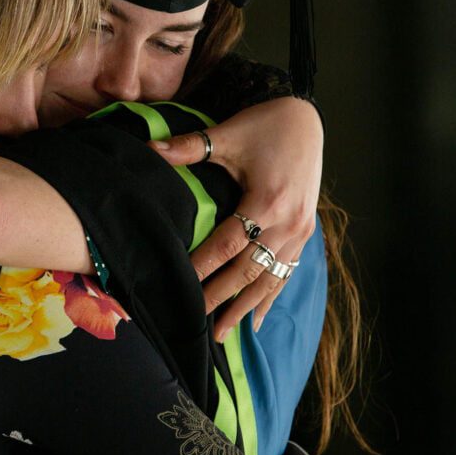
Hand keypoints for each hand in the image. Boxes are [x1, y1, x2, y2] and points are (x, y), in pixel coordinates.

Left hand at [149, 97, 322, 342]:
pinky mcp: (304, 233)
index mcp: (268, 201)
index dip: (203, 267)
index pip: (228, 244)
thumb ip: (189, 147)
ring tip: (223, 334)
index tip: (180, 284)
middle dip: (221, 298)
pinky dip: (270, 297)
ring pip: (269, 278)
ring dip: (245, 308)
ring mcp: (300, 231)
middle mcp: (288, 223)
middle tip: (197, 322)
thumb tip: (149, 149)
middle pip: (248, 270)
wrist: (307, 120)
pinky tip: (256, 320)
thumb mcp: (227, 134)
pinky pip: (287, 272)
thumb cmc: (264, 125)